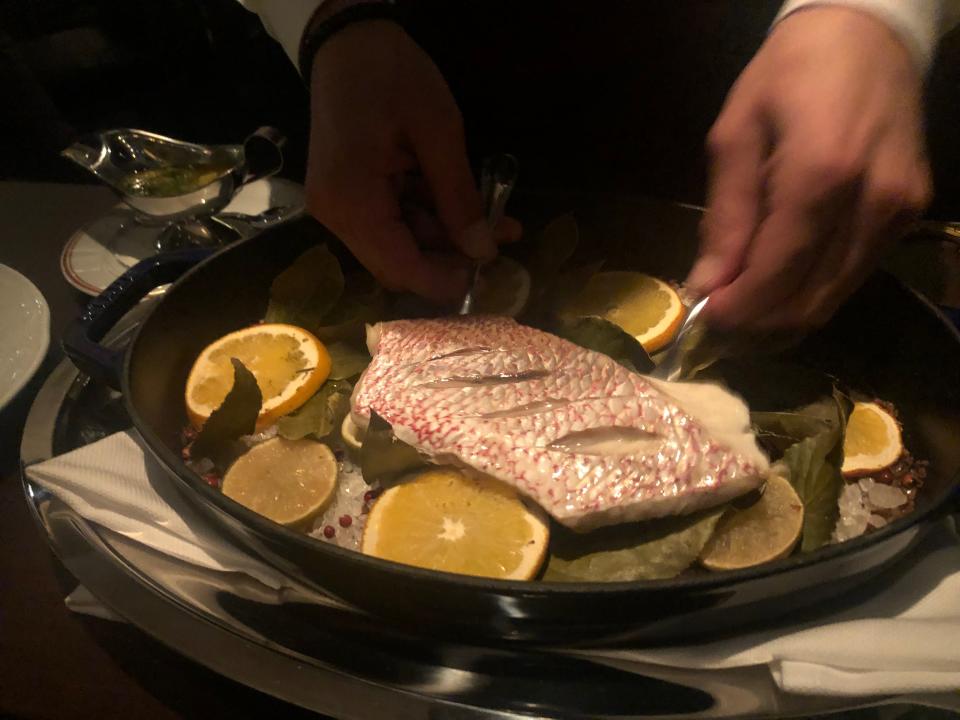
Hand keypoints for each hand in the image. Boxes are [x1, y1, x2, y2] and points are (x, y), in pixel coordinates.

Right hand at [305, 21, 520, 301]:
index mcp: (352, 201)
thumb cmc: (391, 75)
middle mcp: (337, 215)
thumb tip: (483, 252)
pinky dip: (431, 219)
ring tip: (500, 225)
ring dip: (448, 238)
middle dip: (450, 260)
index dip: (446, 282)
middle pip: (399, 263)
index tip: (491, 279)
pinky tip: (471, 211)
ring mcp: (340, 206)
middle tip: (500, 247)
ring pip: (400, 245)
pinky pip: (393, 222)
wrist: (347, 38)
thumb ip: (459, 196)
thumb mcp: (438, 131)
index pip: (400, 268)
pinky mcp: (350, 196)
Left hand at [688, 7, 930, 331]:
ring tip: (742, 309)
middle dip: (757, 324)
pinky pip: (853, 275)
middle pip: (809, 299)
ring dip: (784, 316)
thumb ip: (724, 218)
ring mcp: (898, 213)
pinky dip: (812, 291)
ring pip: (834, 298)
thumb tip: (706, 285)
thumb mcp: (735, 136)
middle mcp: (871, 203)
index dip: (737, 309)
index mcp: (821, 174)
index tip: (703, 320)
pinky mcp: (909, 216)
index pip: (776, 273)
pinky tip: (780, 284)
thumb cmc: (788, 76)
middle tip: (718, 324)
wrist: (867, 35)